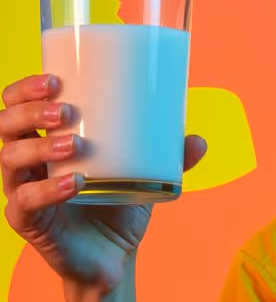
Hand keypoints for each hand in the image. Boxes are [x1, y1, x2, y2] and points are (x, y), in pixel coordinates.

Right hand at [0, 73, 206, 291]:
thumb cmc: (119, 203)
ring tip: (75, 143)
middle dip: (30, 111)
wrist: (112, 255)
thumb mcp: (147, 173)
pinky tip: (74, 182)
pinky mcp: (28, 220)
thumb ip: (171, 155)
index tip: (54, 78)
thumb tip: (197, 140)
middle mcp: (27, 162)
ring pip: (9, 159)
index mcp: (46, 140)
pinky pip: (24, 202)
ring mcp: (23, 190)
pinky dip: (47, 190)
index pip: (17, 105)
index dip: (25, 89)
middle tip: (64, 109)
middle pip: (6, 125)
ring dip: (40, 146)